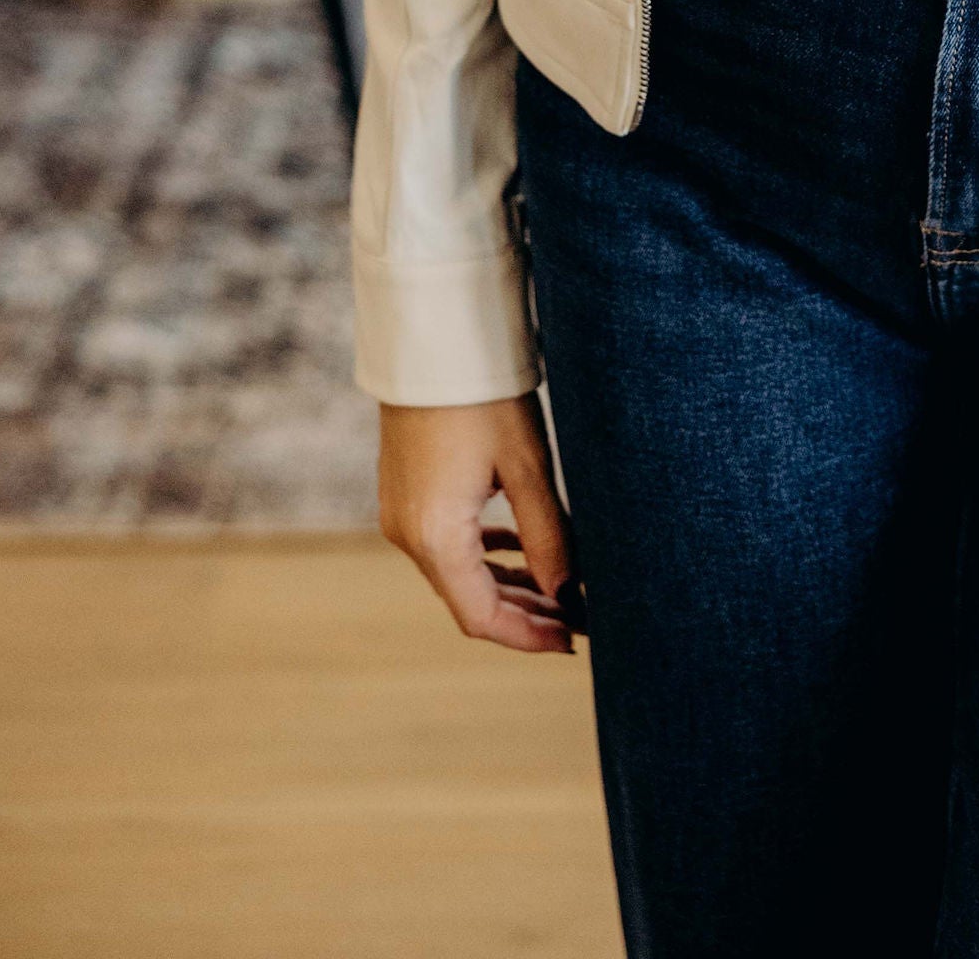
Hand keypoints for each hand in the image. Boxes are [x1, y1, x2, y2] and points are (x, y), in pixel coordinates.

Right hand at [378, 393, 577, 653]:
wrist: (432, 338)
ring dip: (506, 584)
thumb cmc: (483, 395)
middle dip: (524, 613)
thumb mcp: (528, 465)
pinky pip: (445, 543)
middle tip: (577, 618)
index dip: (527, 636)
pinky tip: (517, 546)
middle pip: (468, 599)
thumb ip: (548, 535)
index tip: (571, 639)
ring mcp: (401, 513)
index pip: (481, 616)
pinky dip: (484, 554)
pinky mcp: (405, 492)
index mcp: (435, 536)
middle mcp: (408, 534)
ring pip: (458, 572)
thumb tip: (568, 592)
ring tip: (559, 589)